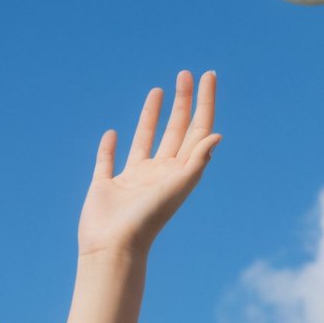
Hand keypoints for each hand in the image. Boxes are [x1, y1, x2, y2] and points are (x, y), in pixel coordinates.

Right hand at [78, 70, 221, 259]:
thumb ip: (196, 162)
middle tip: (185, 73)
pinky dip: (109, 147)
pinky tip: (111, 133)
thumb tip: (217, 136)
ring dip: (152, 116)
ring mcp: (132, 180)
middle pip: (175, 131)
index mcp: (178, 173)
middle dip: (182, 102)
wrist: (114, 248)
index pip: (197, 131)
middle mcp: (158, 174)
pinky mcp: (106, 186)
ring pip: (145, 140)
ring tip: (158, 90)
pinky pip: (108, 161)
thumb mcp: (176, 188)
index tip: (208, 75)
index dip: (204, 103)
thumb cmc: (147, 220)